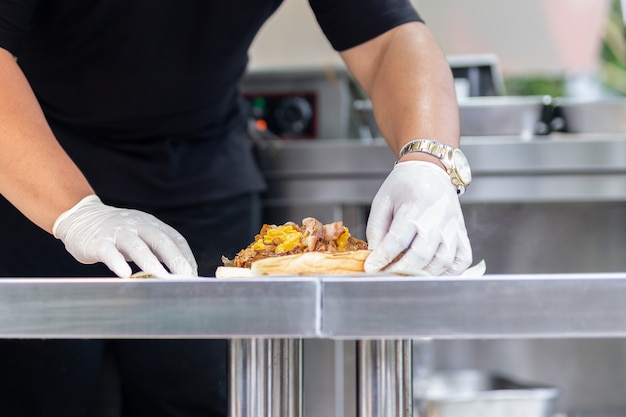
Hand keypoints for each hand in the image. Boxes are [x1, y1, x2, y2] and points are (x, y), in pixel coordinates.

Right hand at [53, 195, 197, 277]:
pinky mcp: (98, 242)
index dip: (186, 257)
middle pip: (160, 241)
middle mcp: (138, 226)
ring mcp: (118, 233)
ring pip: (136, 246)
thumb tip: (183, 272)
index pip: (175, 239)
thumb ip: (159, 250)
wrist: (81, 217)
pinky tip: (125, 274)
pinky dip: (117, 263)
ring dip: (150, 262)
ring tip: (161, 277)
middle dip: (174, 259)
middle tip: (185, 277)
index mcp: (152, 224)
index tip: (193, 274)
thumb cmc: (119, 234)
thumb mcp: (142, 236)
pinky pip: (109, 252)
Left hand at [364, 161, 471, 275]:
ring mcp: (453, 226)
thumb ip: (376, 228)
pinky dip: (449, 272)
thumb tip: (375, 255)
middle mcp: (438, 216)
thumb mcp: (382, 200)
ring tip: (405, 276)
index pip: (399, 238)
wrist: (429, 169)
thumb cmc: (403, 185)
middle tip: (386, 275)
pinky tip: (432, 274)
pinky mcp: (461, 232)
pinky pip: (462, 259)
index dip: (383, 256)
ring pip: (442, 260)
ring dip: (423, 274)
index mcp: (415, 204)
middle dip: (401, 270)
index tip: (371, 268)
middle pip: (421, 253)